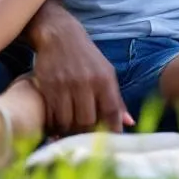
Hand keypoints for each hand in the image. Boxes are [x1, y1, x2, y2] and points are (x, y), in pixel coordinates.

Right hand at [27, 2, 133, 134]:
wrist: (59, 36)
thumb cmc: (87, 58)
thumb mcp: (106, 73)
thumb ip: (116, 99)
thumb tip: (129, 123)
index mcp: (105, 79)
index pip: (111, 111)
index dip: (112, 130)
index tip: (110, 142)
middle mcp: (87, 82)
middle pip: (88, 121)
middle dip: (87, 134)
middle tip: (85, 138)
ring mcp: (66, 85)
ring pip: (69, 121)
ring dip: (69, 131)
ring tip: (70, 133)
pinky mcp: (48, 87)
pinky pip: (53, 116)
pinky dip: (55, 125)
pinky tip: (57, 125)